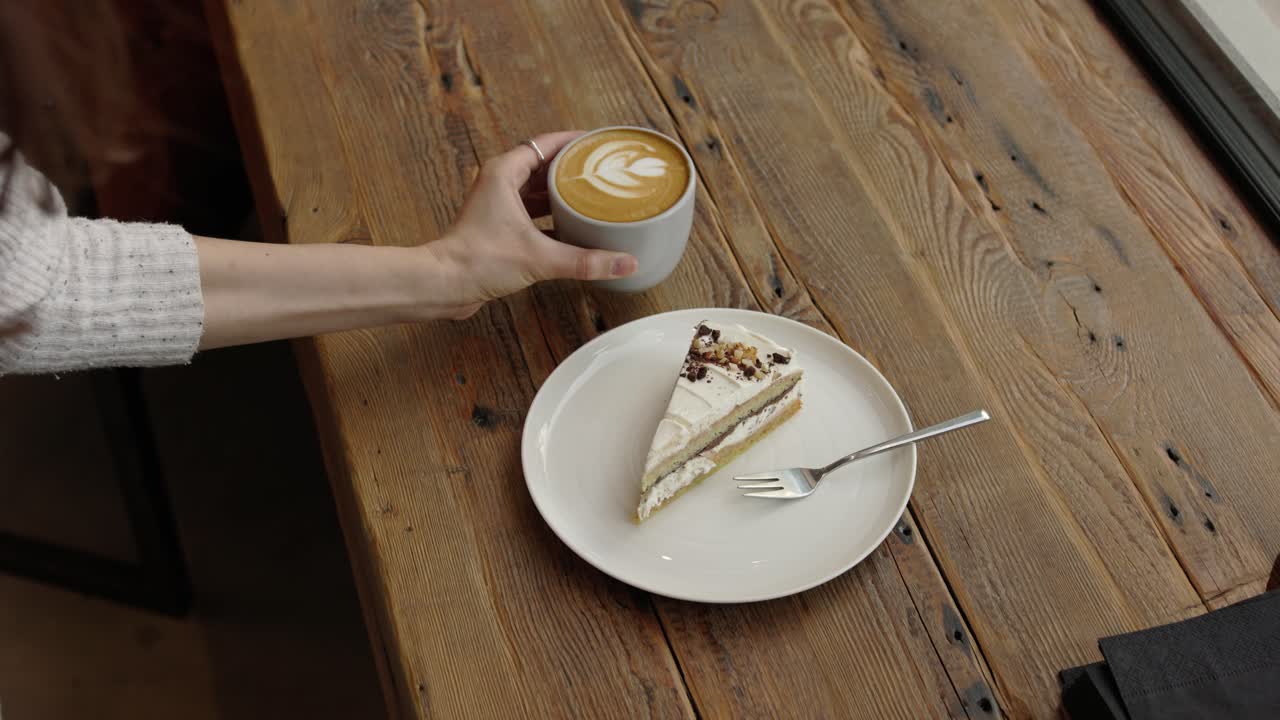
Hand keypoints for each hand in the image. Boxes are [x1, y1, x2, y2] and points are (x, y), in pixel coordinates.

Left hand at [424, 131, 638, 318]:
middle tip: (604, 171)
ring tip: (594, 195)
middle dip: (573, 169)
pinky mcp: (499, 226)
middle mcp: (500, 183)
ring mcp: (498, 205)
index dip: (574, 141)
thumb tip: (626, 263)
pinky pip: (532, 213)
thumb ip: (585, 261)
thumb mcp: (540, 257)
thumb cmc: (477, 261)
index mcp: (505, 172)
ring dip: (563, 193)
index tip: (599, 143)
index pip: (546, 144)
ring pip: (538, 190)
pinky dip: (552, 216)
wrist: (443, 285)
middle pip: (545, 166)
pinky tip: (574, 227)